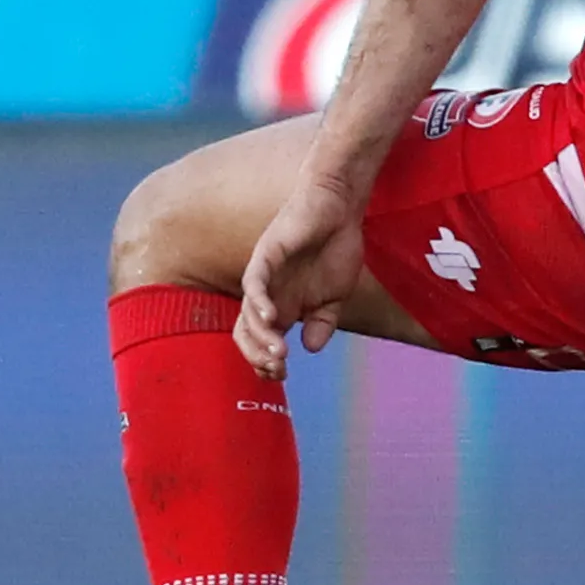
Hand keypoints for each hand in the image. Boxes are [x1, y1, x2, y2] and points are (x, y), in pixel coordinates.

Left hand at [236, 174, 368, 380]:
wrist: (339, 209)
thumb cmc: (335, 249)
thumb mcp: (334, 298)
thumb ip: (322, 323)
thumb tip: (312, 348)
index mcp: (282, 307)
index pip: (260, 342)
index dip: (265, 362)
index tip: (282, 376)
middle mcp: (267, 295)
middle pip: (245, 333)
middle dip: (257, 356)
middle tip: (278, 369)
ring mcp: (264, 275)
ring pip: (247, 313)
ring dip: (260, 336)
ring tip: (279, 352)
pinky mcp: (266, 254)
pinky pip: (254, 282)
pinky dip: (259, 302)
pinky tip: (271, 318)